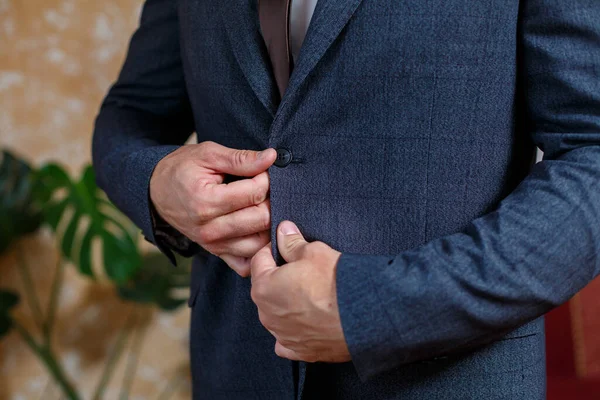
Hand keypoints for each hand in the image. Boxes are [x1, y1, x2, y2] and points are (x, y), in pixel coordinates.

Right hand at [150, 141, 276, 276]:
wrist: (156, 191)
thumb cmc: (182, 169)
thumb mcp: (208, 154)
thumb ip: (241, 158)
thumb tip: (271, 157)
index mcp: (206, 202)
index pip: (254, 193)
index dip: (265, 178)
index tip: (261, 171)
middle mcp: (209, 229)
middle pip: (261, 219)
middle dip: (271, 200)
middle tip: (266, 188)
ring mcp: (213, 244)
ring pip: (259, 243)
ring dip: (268, 225)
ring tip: (263, 206)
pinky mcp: (216, 253)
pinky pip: (246, 263)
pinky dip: (258, 251)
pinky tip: (258, 231)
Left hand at [250, 221, 349, 362]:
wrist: (364, 314)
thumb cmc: (336, 282)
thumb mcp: (313, 251)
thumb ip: (292, 243)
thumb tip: (283, 231)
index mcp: (263, 288)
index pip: (259, 261)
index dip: (274, 250)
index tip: (286, 246)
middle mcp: (267, 315)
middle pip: (267, 288)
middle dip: (280, 277)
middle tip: (303, 269)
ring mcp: (283, 335)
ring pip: (277, 314)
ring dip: (288, 303)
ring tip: (312, 294)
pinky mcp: (301, 351)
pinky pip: (289, 340)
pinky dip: (295, 330)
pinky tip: (307, 321)